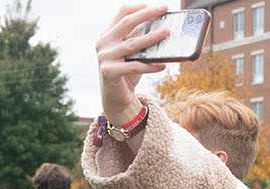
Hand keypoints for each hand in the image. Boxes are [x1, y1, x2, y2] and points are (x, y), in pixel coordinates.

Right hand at [96, 5, 170, 125]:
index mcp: (107, 34)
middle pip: (127, 22)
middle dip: (147, 14)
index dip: (140, 6)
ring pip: (132, 44)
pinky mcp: (109, 72)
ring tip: (167, 32)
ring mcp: (104, 57)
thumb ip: (140, 40)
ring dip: (151, 37)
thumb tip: (164, 28)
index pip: (122, 12)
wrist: (115, 98)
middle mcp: (103, 43)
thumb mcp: (132, 53)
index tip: (157, 6)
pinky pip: (134, 66)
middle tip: (164, 9)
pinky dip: (150, 66)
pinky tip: (163, 64)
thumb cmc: (127, 72)